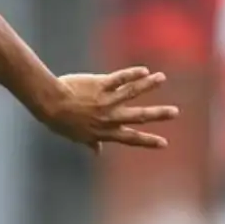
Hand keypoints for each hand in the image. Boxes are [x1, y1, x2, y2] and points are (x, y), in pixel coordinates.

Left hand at [40, 66, 180, 151]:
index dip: (147, 141)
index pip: (130, 138)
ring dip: (148, 85)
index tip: (164, 143)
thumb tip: (97, 153)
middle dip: (157, 114)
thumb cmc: (61, 121)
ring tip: (161, 78)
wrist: (49, 105)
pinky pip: (119, 79)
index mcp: (104, 132)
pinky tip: (144, 70)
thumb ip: (91, 143)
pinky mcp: (99, 85)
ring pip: (131, 93)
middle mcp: (108, 117)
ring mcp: (105, 101)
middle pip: (137, 116)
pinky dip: (132, 74)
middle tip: (175, 112)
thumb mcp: (76, 137)